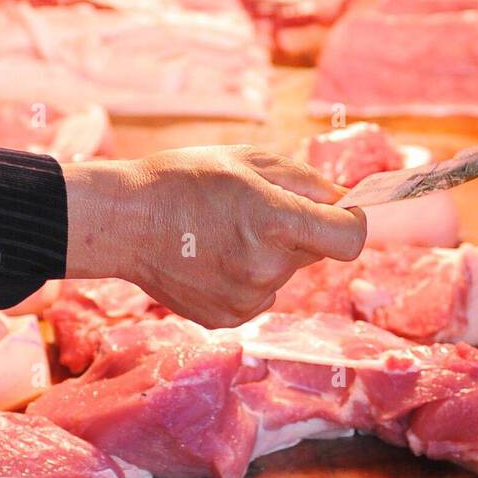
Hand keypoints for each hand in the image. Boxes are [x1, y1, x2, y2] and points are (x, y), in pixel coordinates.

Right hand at [63, 146, 365, 329]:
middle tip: (258, 209)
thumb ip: (305, 180)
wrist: (125, 220)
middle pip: (316, 251)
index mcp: (277, 220)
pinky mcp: (229, 318)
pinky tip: (214, 255)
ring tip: (226, 231)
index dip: (352, 221)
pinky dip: (248, 275)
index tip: (339, 211)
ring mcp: (247, 298)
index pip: (351, 237)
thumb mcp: (249, 159)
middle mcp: (267, 266)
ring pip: (286, 272)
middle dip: (301, 229)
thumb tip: (345, 198)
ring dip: (272, 253)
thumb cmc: (186, 178)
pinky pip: (260, 293)